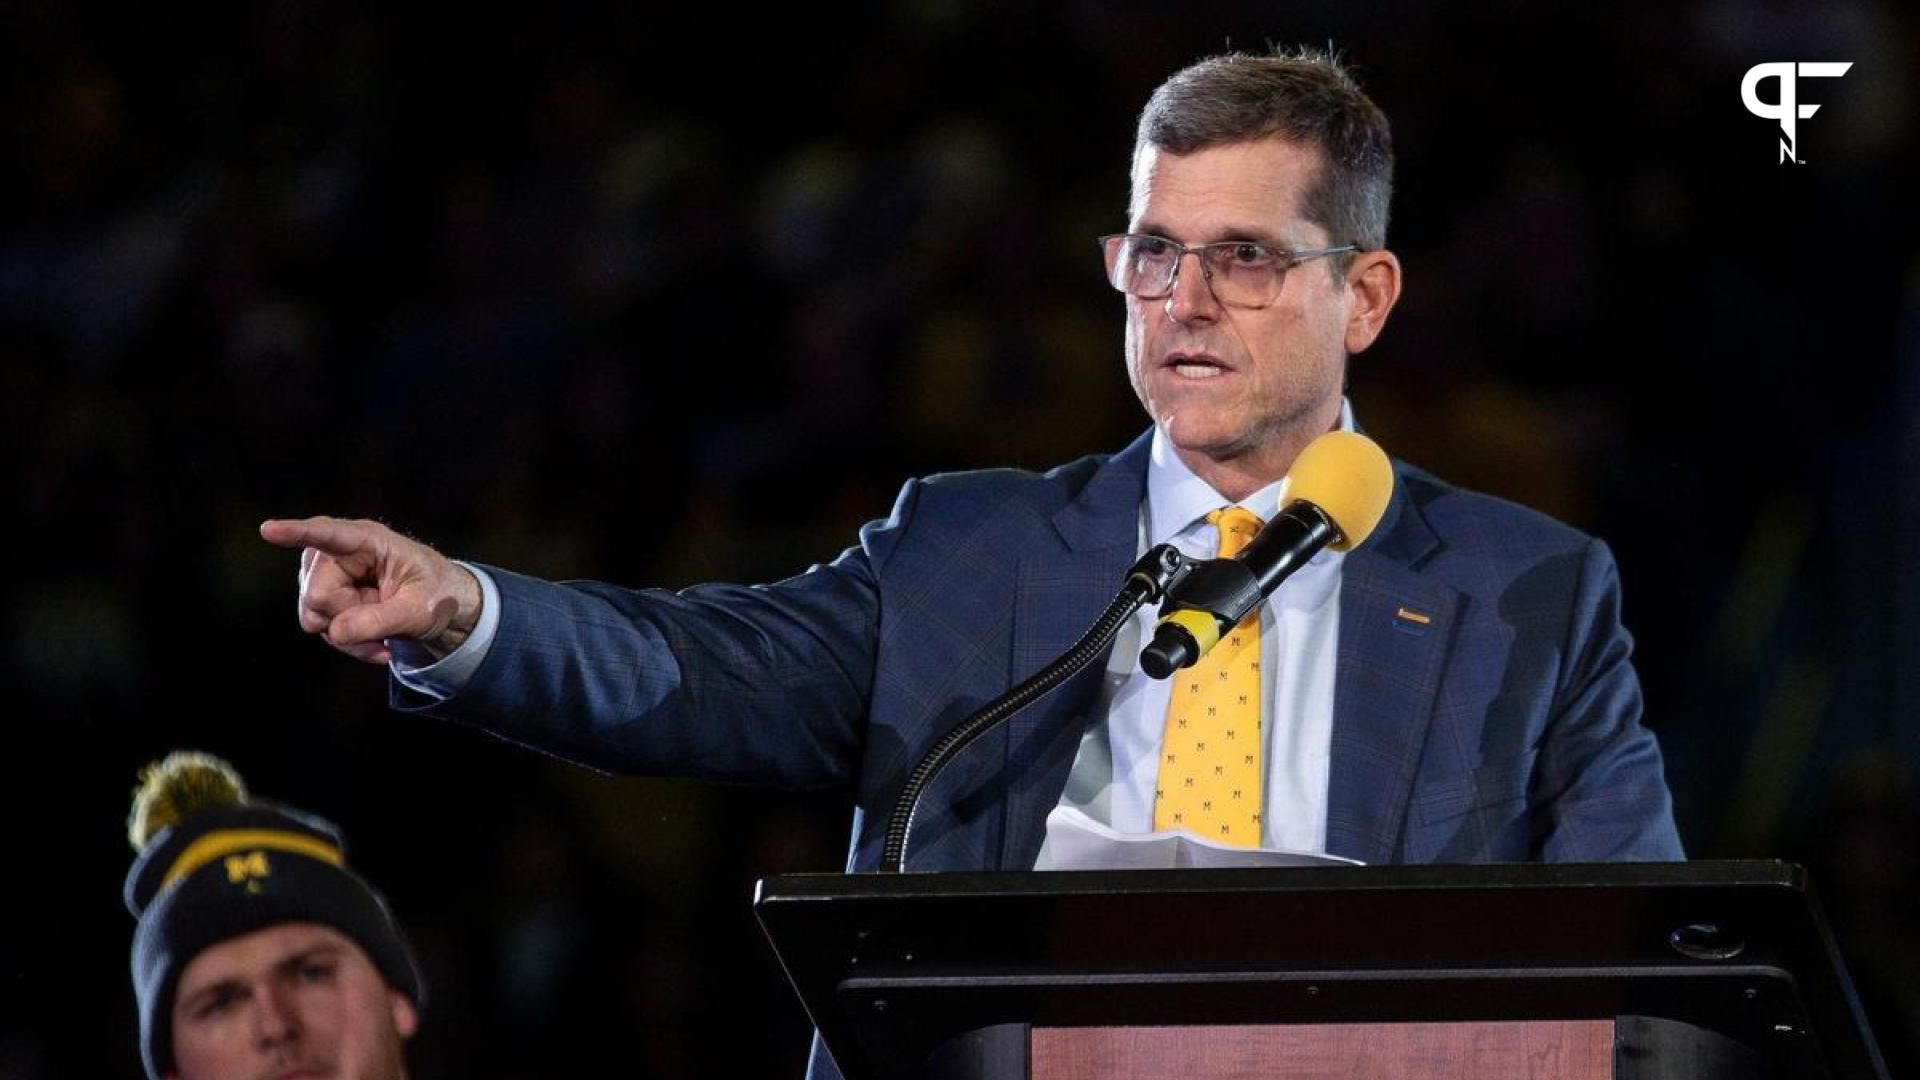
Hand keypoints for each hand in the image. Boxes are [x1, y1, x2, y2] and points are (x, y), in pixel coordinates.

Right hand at [259, 516, 482, 665]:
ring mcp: (326, 575)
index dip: (296, 532)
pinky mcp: (324, 598)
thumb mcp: (419, 610)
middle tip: (385, 617)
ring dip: (349, 635)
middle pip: (317, 595)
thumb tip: (334, 631)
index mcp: (368, 540)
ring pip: (313, 615)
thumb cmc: (436, 594)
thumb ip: (379, 619)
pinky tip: (377, 644)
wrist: (437, 606)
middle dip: (348, 616)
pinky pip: (322, 628)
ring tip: (384, 634)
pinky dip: (350, 642)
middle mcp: (338, 552)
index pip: (327, 533)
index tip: (269, 530)